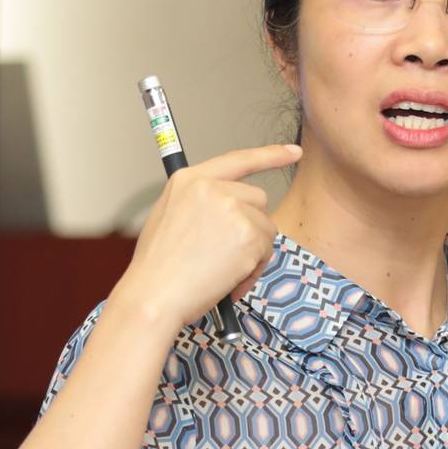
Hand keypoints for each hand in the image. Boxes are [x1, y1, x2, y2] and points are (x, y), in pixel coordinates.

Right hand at [112, 144, 299, 334]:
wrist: (154, 296)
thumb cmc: (158, 268)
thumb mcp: (169, 217)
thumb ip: (200, 204)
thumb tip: (229, 210)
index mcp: (189, 180)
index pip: (238, 159)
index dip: (270, 155)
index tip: (293, 152)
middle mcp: (211, 187)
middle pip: (257, 198)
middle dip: (250, 226)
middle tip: (226, 254)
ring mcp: (232, 208)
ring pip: (265, 227)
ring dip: (253, 251)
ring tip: (222, 270)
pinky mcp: (248, 233)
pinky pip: (267, 250)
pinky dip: (253, 270)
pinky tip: (228, 279)